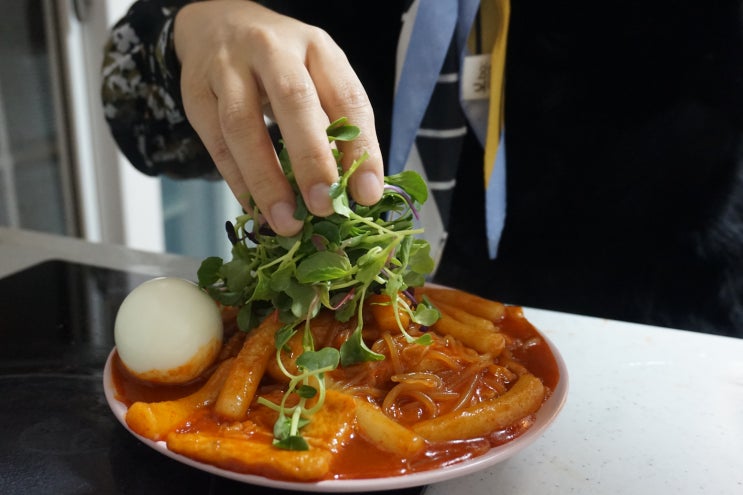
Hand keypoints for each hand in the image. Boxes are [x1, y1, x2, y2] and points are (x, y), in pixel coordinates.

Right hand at [174, 0, 383, 235]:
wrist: (218, 24)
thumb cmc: (283, 64)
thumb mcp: (317, 78)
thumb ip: (336, 125)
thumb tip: (354, 191)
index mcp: (316, 47)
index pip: (347, 95)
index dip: (361, 148)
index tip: (367, 194)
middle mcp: (272, 49)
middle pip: (293, 101)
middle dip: (311, 159)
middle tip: (323, 206)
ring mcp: (227, 68)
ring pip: (242, 125)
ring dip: (266, 180)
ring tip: (285, 222)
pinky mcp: (195, 93)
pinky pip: (216, 143)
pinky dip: (237, 181)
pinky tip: (255, 209)